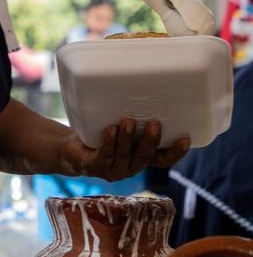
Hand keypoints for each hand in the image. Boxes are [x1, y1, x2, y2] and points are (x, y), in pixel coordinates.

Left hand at [59, 119, 189, 181]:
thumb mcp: (118, 127)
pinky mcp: (94, 167)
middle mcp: (129, 167)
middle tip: (156, 124)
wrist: (70, 150)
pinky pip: (104, 155)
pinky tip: (110, 130)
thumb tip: (140, 86)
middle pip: (144, 157)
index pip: (162, 160)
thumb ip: (132, 118)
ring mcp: (112, 169)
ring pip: (124, 156)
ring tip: (128, 121)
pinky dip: (108, 142)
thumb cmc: (99, 135)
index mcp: (139, 159)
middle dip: (151, 141)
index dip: (175, 153)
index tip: (186, 139)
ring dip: (127, 139)